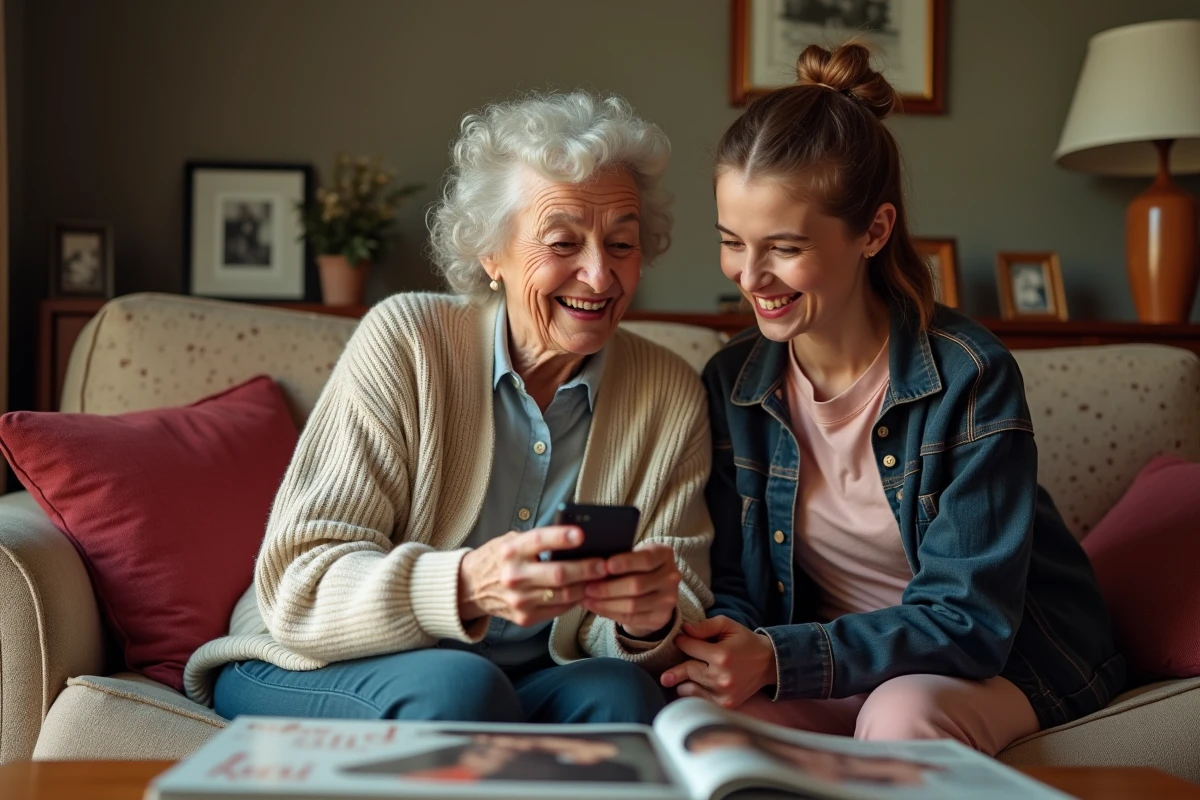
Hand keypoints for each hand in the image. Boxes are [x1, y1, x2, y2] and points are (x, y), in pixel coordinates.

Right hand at [458, 526, 607, 625]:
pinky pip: (558, 608)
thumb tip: (576, 540)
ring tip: (600, 579)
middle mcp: (513, 576)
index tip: (581, 535)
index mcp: (511, 551)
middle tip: (604, 564)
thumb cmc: (499, 558)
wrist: (471, 587)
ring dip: (586, 586)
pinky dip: (575, 600)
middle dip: (586, 569)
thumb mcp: (512, 541)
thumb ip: (538, 540)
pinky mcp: (524, 617)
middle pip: (558, 574)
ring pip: (564, 594)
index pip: (539, 540)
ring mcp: (519, 600)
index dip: (561, 537)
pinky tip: (584, 591)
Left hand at [581, 543, 679, 637]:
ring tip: (587, 599)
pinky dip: (610, 613)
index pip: (646, 559)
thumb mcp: (635, 555)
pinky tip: (596, 608)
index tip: (605, 565)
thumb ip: (621, 556)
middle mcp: (671, 577)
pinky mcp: (660, 618)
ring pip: (632, 604)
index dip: (625, 562)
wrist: (654, 590)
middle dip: (608, 588)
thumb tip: (593, 563)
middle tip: (587, 587)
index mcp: (665, 554)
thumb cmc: (637, 567)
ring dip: (606, 603)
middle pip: (637, 585)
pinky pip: (631, 618)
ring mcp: (668, 599)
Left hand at [660, 616, 775, 708]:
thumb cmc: (745, 642)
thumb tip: (684, 630)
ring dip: (683, 683)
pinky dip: (693, 694)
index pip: (689, 647)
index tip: (679, 640)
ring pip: (688, 689)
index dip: (681, 642)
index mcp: (722, 655)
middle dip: (675, 669)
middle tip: (664, 675)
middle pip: (687, 671)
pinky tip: (691, 688)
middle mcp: (721, 677)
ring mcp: (723, 694)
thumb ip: (705, 626)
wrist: (769, 664)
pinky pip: (699, 700)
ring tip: (681, 680)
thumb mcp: (728, 625)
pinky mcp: (725, 705)